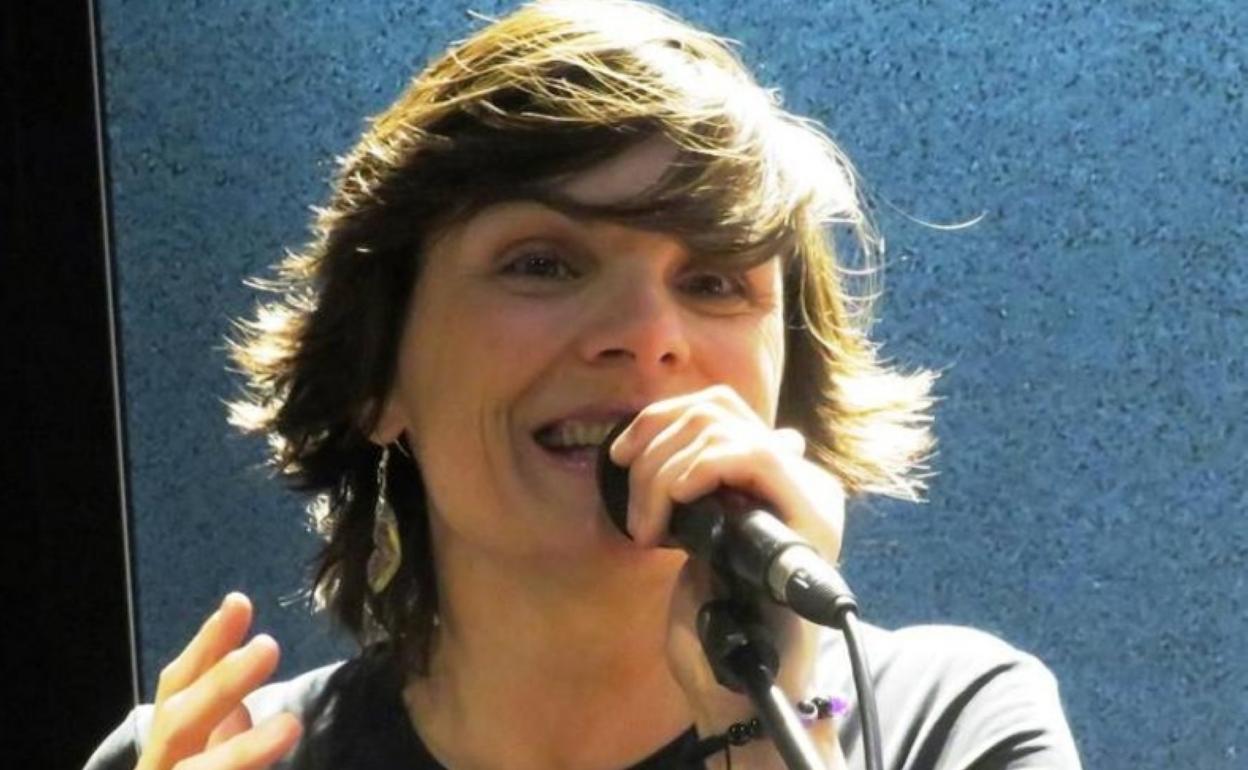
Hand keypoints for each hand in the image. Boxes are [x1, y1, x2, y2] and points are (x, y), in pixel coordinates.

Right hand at [135, 593, 300, 769]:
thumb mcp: (206, 755)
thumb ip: (221, 730)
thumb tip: (241, 703)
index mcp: (166, 741)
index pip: (178, 686)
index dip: (205, 645)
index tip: (238, 602)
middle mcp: (157, 764)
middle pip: (177, 722)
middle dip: (220, 684)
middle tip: (268, 646)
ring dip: (243, 750)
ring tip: (291, 724)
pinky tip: (274, 766)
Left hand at [609, 385, 846, 767]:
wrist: (740, 684)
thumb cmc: (715, 621)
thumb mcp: (694, 540)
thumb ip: (697, 493)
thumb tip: (674, 446)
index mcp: (774, 477)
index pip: (721, 406)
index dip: (662, 417)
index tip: (621, 453)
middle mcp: (801, 476)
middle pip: (718, 409)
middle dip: (655, 446)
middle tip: (636, 509)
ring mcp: (810, 493)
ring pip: (726, 430)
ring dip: (666, 472)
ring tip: (650, 527)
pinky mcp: (811, 516)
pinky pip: (750, 457)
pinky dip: (699, 471)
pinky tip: (676, 508)